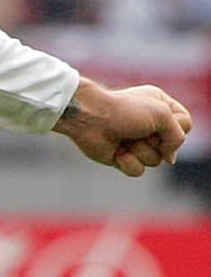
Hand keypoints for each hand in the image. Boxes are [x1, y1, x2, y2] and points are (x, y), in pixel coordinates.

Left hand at [53, 78, 192, 176]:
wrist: (89, 118)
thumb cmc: (123, 110)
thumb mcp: (162, 114)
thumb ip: (178, 136)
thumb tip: (170, 158)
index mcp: (160, 106)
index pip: (185, 125)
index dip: (177, 127)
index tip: (160, 119)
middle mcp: (150, 124)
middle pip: (172, 146)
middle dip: (157, 142)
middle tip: (139, 131)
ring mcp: (136, 141)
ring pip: (156, 160)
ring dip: (141, 151)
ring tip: (126, 139)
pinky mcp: (122, 156)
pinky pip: (138, 170)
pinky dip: (129, 162)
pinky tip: (117, 152)